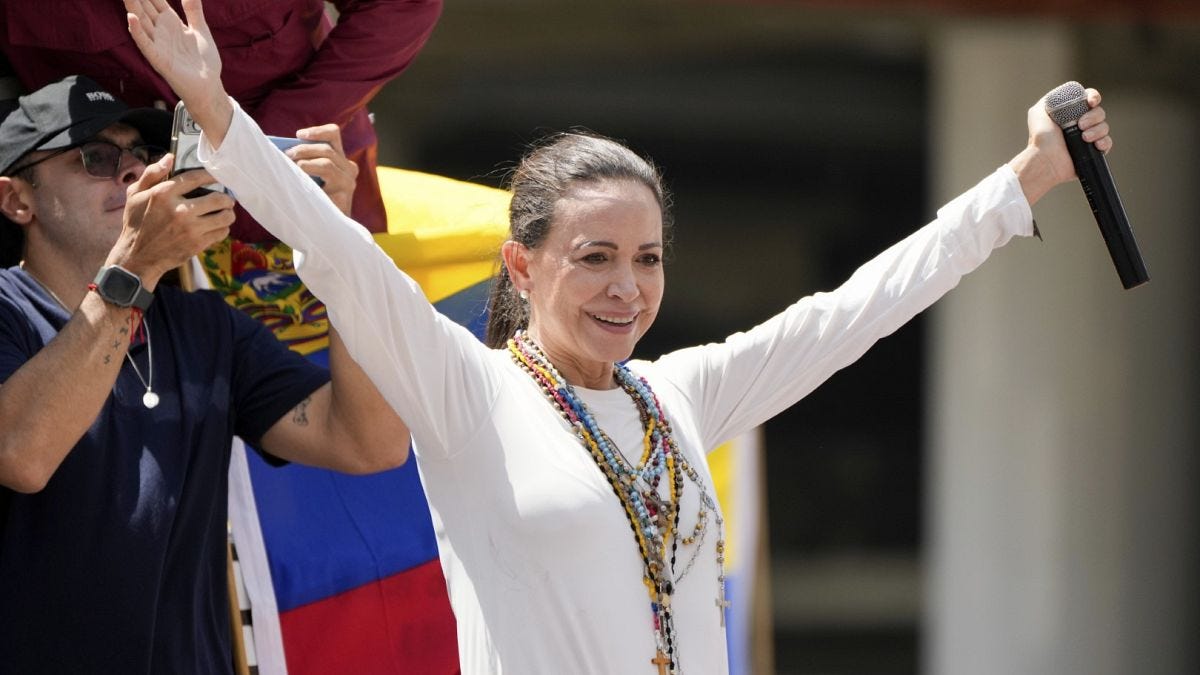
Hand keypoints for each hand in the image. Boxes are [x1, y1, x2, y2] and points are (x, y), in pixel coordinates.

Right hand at [106, 154, 235, 286]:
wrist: (137, 256)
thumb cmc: (136, 223)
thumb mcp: (135, 195)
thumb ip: (151, 174)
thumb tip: (170, 157)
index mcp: (163, 194)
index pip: (195, 178)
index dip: (211, 175)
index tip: (217, 177)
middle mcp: (179, 210)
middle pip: (218, 198)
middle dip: (226, 198)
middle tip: (227, 199)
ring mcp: (190, 228)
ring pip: (224, 217)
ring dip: (229, 213)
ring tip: (226, 212)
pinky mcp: (197, 244)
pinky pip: (221, 232)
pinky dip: (223, 228)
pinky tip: (218, 226)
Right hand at [125, 0, 232, 145]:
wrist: (208, 85)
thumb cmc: (204, 60)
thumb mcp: (200, 30)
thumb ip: (193, 10)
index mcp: (171, 23)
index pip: (155, 1)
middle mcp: (161, 31)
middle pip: (145, 8)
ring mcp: (158, 44)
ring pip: (141, 22)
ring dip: (132, 7)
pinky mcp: (158, 59)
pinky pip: (145, 44)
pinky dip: (138, 32)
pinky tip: (131, 19)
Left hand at [290, 125, 359, 216]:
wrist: (328, 230)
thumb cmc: (315, 199)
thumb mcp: (312, 175)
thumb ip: (306, 160)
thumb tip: (282, 149)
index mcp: (341, 160)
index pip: (333, 134)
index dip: (316, 131)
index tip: (298, 134)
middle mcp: (349, 169)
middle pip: (327, 149)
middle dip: (304, 149)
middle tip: (287, 155)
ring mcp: (348, 183)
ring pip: (328, 162)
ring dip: (305, 161)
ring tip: (291, 167)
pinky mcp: (344, 196)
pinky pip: (326, 179)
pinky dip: (310, 174)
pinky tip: (299, 178)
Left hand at [1010, 86, 1111, 205]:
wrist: (1045, 160)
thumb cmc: (1040, 138)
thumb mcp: (1038, 112)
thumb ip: (1049, 100)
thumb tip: (1060, 95)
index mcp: (1071, 113)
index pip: (1089, 99)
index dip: (1094, 97)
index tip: (1091, 102)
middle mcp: (1080, 124)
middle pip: (1099, 112)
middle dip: (1093, 116)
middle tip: (1080, 125)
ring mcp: (1088, 138)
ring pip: (1104, 126)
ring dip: (1096, 130)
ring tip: (1084, 138)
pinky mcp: (1093, 152)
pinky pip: (1108, 142)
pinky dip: (1104, 142)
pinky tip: (1096, 145)